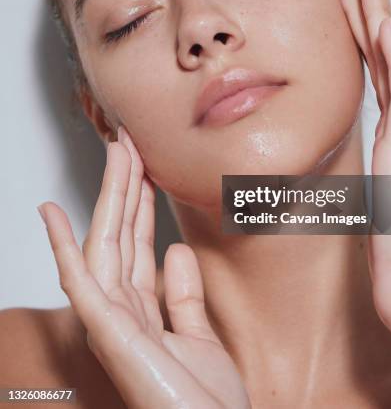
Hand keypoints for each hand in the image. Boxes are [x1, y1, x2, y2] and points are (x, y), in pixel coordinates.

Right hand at [37, 127, 249, 408]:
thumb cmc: (204, 403)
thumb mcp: (199, 337)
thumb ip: (184, 295)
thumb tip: (176, 250)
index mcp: (143, 310)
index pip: (138, 242)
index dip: (140, 202)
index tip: (145, 166)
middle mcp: (123, 310)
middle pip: (121, 233)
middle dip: (126, 185)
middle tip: (130, 142)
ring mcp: (111, 319)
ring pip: (105, 241)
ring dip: (108, 194)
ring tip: (113, 152)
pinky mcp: (106, 330)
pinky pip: (80, 279)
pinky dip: (63, 244)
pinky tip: (52, 212)